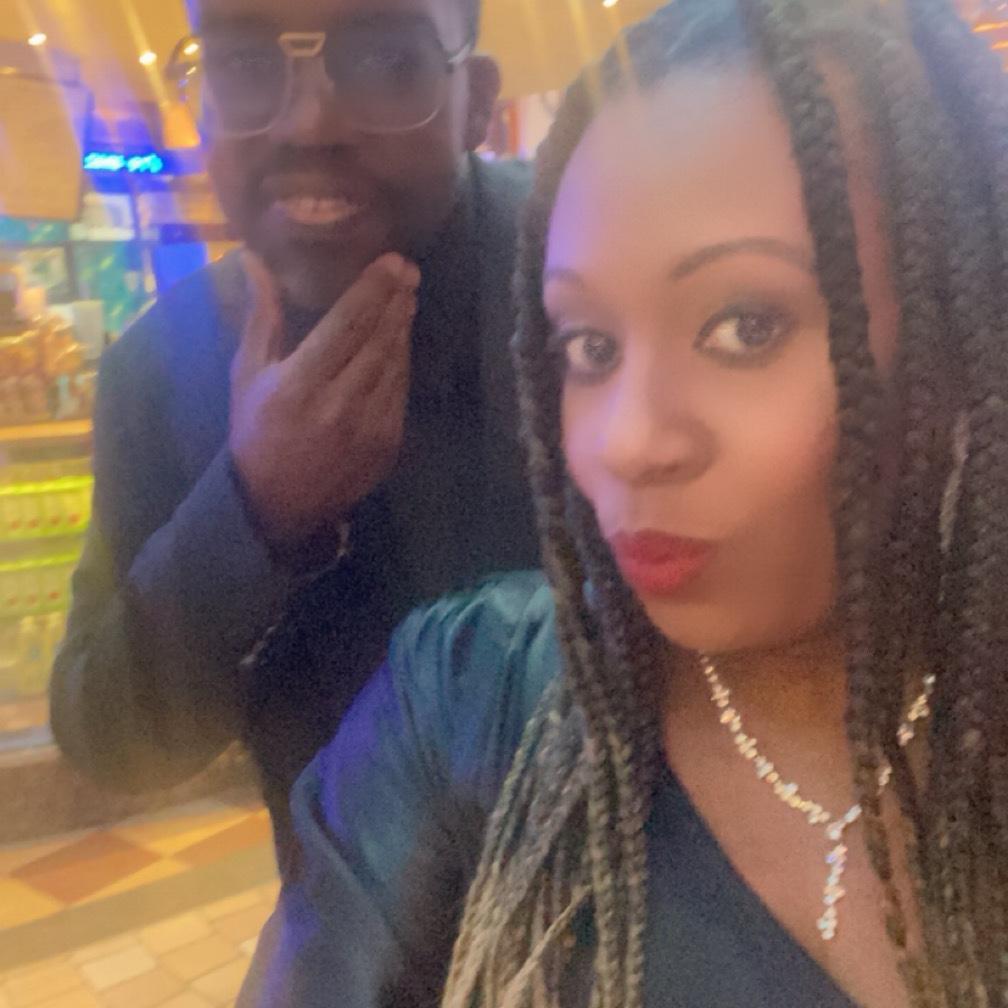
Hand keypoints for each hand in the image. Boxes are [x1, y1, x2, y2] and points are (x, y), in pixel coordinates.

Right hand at [230, 250, 419, 545]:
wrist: (276, 505)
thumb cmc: (255, 433)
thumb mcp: (247, 374)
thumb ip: (260, 317)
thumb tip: (254, 260)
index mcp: (300, 385)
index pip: (347, 324)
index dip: (373, 289)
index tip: (392, 261)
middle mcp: (340, 404)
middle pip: (379, 339)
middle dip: (397, 300)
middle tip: (409, 269)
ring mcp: (370, 427)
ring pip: (396, 363)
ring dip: (403, 326)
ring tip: (407, 296)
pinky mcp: (389, 444)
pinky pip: (401, 391)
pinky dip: (402, 361)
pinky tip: (401, 339)